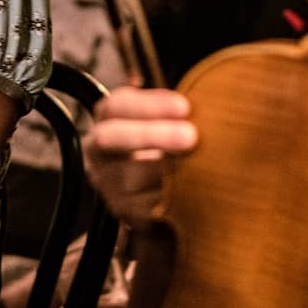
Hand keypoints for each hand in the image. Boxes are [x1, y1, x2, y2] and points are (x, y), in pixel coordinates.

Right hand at [80, 86, 196, 225]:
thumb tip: (208, 98)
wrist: (155, 186)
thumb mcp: (166, 119)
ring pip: (127, 176)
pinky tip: (191, 190)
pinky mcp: (121, 208)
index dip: (149, 104)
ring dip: (165, 171)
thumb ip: (176, 110)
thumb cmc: (166, 142)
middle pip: (110, 137)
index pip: (117, 105)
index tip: (185, 107)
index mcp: (109, 118)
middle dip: (151, 134)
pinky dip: (169, 197)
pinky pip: (142, 206)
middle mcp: (98, 148)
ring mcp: (106, 180)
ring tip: (197, 165)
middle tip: (191, 136)